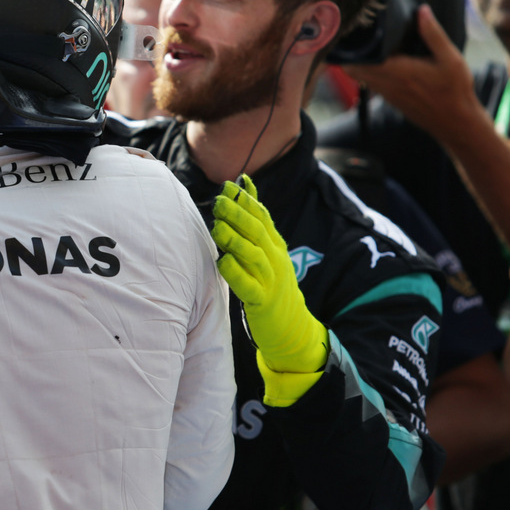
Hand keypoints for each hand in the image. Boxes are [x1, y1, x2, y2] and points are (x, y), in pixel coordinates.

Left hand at [211, 176, 327, 405]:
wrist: (292, 326)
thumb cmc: (270, 283)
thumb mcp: (267, 250)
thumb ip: (255, 219)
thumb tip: (243, 183)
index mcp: (275, 245)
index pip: (262, 216)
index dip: (246, 200)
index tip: (229, 185)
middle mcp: (275, 259)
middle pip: (257, 232)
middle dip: (238, 214)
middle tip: (219, 201)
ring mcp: (270, 280)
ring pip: (253, 255)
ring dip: (235, 240)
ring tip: (217, 228)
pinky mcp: (262, 301)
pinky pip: (248, 286)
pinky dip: (235, 273)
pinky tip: (222, 262)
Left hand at [343, 5, 487, 146]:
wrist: (456, 123)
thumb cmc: (454, 91)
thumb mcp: (450, 59)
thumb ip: (433, 34)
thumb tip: (422, 11)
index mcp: (399, 71)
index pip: (361, 60)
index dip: (350, 47)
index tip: (350, 30)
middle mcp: (387, 84)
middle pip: (353, 69)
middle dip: (349, 52)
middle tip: (352, 33)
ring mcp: (387, 94)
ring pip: (360, 78)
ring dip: (356, 62)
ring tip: (361, 43)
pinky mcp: (391, 100)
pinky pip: (371, 84)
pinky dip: (367, 72)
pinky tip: (376, 60)